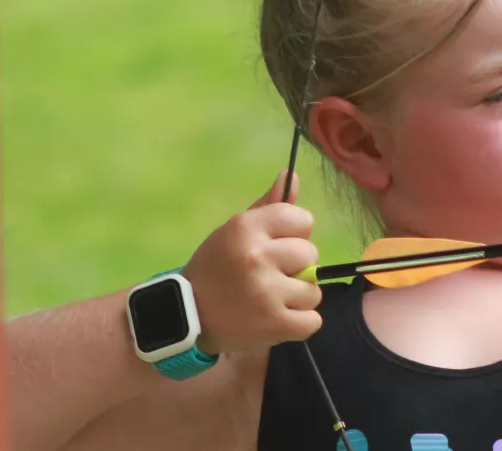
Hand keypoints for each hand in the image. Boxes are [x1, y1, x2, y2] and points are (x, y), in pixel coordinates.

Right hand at [180, 171, 323, 354]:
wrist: (187, 316)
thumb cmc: (216, 269)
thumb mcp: (234, 231)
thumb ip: (268, 206)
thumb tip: (292, 176)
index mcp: (247, 228)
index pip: (302, 219)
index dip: (295, 235)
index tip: (276, 248)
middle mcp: (258, 256)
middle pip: (311, 254)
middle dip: (296, 267)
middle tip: (270, 277)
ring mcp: (267, 292)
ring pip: (314, 290)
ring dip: (297, 298)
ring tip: (270, 300)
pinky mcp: (274, 324)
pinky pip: (312, 321)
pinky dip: (299, 324)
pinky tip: (276, 319)